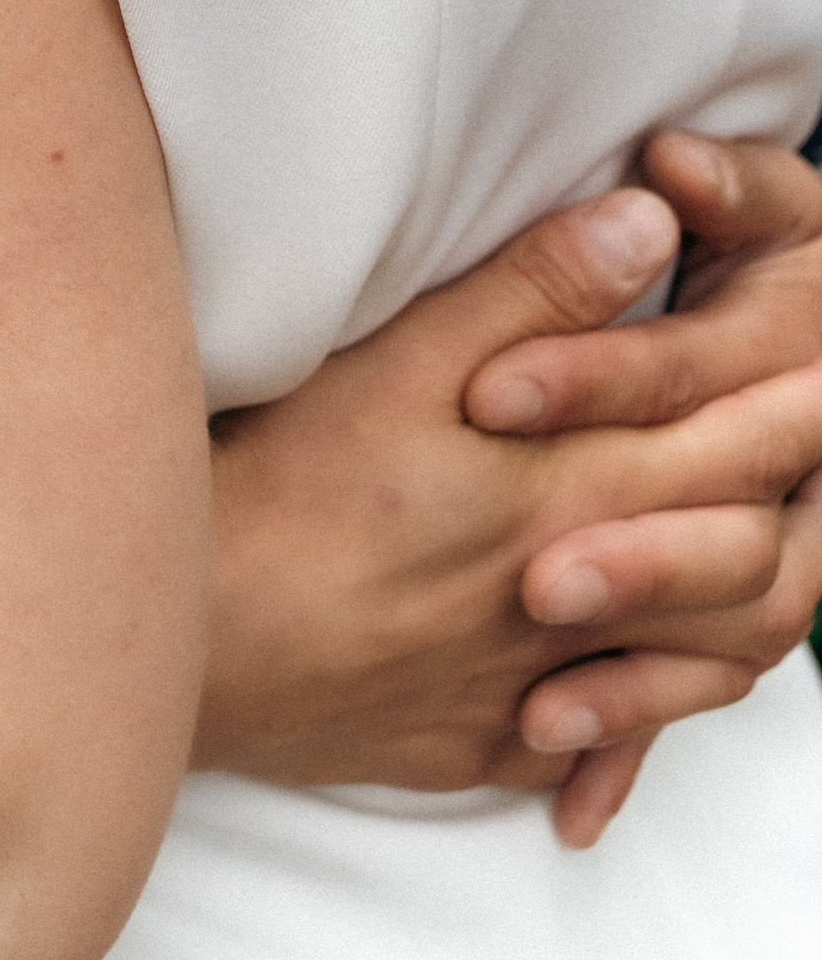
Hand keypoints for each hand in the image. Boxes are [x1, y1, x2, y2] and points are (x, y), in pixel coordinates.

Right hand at [197, 173, 821, 842]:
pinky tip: (627, 687)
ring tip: (757, 556)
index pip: (729, 447)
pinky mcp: (481, 741)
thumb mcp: (405, 357)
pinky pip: (602, 739)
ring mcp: (533, 684)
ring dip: (739, 606)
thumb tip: (649, 218)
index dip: (791, 403)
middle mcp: (577, 598)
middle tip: (815, 434)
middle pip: (736, 555)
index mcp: (571, 491)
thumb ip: (535, 289)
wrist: (198, 632)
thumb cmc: (288, 478)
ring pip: (690, 661)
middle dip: (790, 493)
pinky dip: (639, 711)